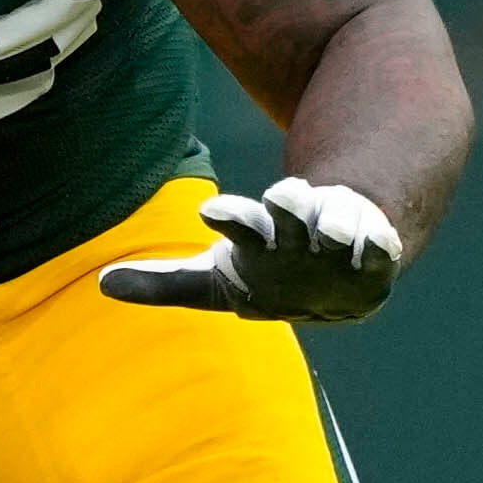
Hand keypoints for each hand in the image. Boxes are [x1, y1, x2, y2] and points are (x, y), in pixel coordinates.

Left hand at [97, 177, 404, 322]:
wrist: (335, 266)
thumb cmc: (267, 268)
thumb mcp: (216, 279)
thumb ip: (163, 284)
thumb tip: (101, 285)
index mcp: (257, 234)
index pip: (238, 220)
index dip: (228, 214)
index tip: (209, 209)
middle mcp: (296, 230)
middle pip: (290, 209)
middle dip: (286, 205)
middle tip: (282, 197)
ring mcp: (336, 241)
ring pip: (336, 226)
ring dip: (333, 228)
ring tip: (332, 234)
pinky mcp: (374, 256)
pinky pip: (380, 250)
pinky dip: (377, 251)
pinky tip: (375, 252)